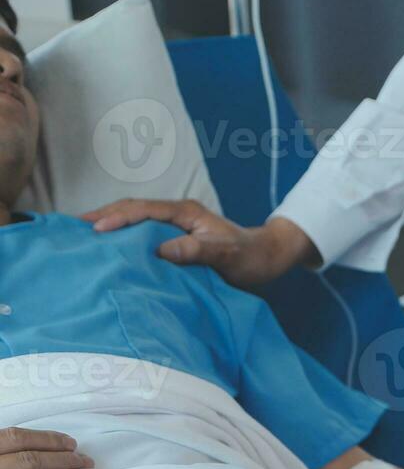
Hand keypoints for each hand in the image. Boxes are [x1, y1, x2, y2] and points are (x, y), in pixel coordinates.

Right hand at [82, 200, 318, 287]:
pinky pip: (142, 234)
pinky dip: (123, 238)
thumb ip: (197, 250)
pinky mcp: (176, 238)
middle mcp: (177, 215)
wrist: (267, 258)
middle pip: (132, 210)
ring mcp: (175, 225)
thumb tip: (161, 250)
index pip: (143, 210)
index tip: (95, 230)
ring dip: (109, 226)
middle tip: (71, 229)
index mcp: (185, 212)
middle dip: (102, 217)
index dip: (118, 218)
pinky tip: (109, 250)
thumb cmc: (249, 257)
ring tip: (80, 237)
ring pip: (134, 221)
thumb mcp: (226, 255)